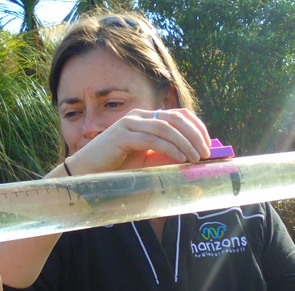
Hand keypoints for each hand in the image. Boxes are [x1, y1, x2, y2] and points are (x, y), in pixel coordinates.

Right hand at [67, 107, 211, 173]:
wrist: (87, 173)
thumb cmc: (116, 168)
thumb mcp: (146, 158)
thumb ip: (164, 153)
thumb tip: (192, 158)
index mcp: (145, 118)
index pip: (178, 114)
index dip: (197, 126)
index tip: (208, 143)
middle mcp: (138, 116)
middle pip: (175, 118)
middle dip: (195, 134)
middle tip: (205, 152)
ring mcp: (129, 124)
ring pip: (166, 128)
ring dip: (185, 143)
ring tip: (195, 158)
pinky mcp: (122, 136)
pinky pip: (152, 139)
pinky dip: (170, 148)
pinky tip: (180, 158)